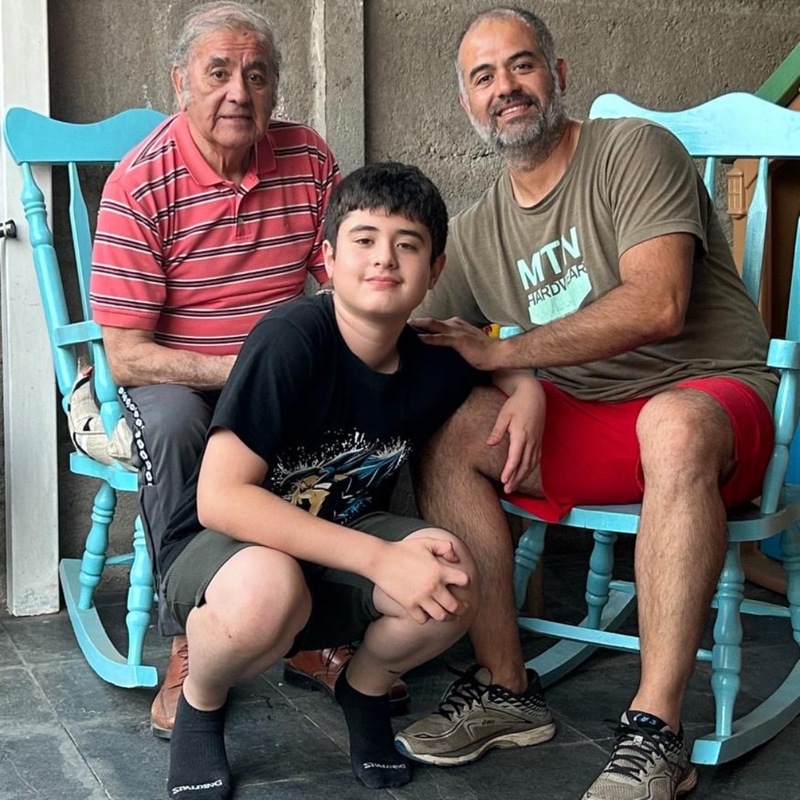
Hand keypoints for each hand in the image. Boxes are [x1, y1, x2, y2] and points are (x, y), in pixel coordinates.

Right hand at [370, 537, 470, 623]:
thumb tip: (456, 560)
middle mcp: (432, 586)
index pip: (463, 581)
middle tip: (462, 608)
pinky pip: (423, 619)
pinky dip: (427, 617)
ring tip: (449, 615)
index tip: (462, 584)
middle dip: (461, 608)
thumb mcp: (427, 541)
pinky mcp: (409, 605)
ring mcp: (420, 598)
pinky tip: (427, 611)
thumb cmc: (404, 549)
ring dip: (447, 617)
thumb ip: (445, 546)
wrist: (380, 559)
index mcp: (439, 570)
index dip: (465, 582)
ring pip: (441, 616)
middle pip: (455, 606)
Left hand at [413, 317, 499, 370]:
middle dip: (417, 322)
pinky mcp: (458, 340)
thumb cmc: (484, 351)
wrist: (497, 353)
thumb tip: (444, 344)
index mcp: (457, 324)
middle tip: (403, 323)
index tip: (411, 326)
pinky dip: (429, 337)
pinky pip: (441, 338)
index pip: (437, 322)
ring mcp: (457, 331)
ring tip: (406, 327)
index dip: (423, 324)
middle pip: (432, 321)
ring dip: (419, 326)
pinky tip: (419, 338)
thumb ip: (455, 340)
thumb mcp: (466, 342)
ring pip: (434, 325)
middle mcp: (455, 324)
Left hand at [487, 376, 544, 492]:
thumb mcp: (504, 415)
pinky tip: (524, 475)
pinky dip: (530, 469)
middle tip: (507, 490)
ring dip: (523, 477)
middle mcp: (531, 440)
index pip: (515, 457)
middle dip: (516, 479)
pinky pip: (536, 459)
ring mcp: (537, 441)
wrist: (534, 394)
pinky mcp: (539, 440)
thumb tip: (490, 444)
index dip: (510, 470)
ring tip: (513, 486)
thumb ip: (497, 431)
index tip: (504, 480)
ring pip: (531, 464)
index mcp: (521, 434)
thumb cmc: (516, 403)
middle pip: (524, 465)